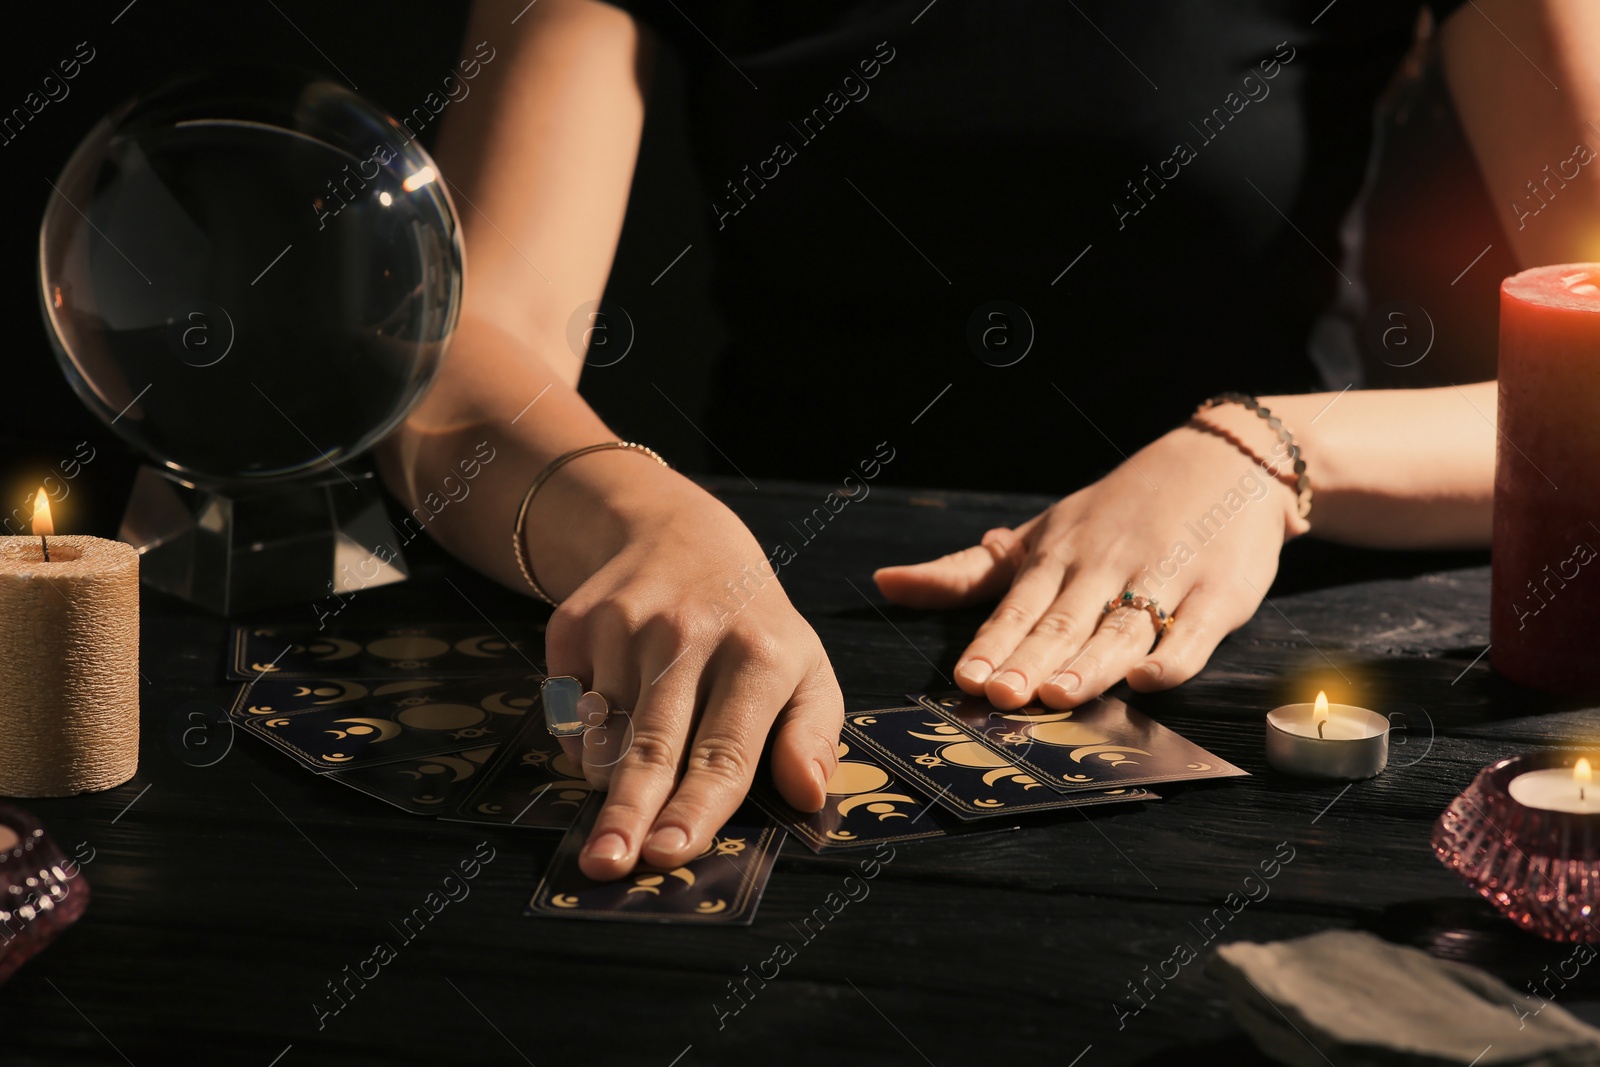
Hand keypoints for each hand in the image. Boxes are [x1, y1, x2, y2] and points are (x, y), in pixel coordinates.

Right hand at [525, 454, 841, 878]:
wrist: (681, 538)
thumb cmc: (754, 629)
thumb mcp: (806, 670)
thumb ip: (813, 737)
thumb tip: (809, 795)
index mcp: (759, 655)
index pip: (724, 750)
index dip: (695, 807)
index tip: (672, 853)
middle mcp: (688, 635)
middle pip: (652, 746)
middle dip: (628, 813)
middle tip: (607, 865)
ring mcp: (625, 624)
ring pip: (603, 737)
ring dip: (611, 779)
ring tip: (631, 783)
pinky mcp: (575, 622)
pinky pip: (568, 712)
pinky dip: (584, 738)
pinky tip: (613, 718)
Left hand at [872, 419, 1306, 709]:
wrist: (1226, 463)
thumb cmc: (1120, 511)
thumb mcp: (1041, 534)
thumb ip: (966, 572)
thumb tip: (885, 583)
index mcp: (1058, 556)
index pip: (1018, 606)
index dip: (992, 643)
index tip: (967, 678)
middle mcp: (1105, 567)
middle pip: (1064, 621)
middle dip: (1031, 659)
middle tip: (1000, 694)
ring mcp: (1163, 578)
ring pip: (1122, 628)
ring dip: (1091, 663)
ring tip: (1059, 694)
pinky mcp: (1217, 594)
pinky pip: (1194, 631)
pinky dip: (1173, 656)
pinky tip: (1149, 679)